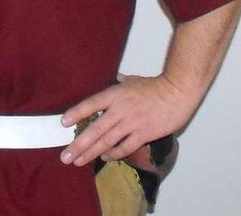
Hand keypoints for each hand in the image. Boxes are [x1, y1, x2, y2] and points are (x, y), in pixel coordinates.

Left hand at [59, 74, 195, 165]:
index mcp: (115, 94)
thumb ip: (121, 82)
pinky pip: (125, 147)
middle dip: (78, 144)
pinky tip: (104, 158)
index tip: (63, 122)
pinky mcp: (144, 134)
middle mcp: (120, 110)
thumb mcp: (132, 80)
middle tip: (65, 156)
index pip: (91, 104)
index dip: (76, 112)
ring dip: (91, 153)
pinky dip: (114, 154)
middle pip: (95, 129)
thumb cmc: (155, 86)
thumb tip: (115, 78)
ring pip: (107, 141)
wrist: (177, 93)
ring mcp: (131, 123)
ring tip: (78, 161)